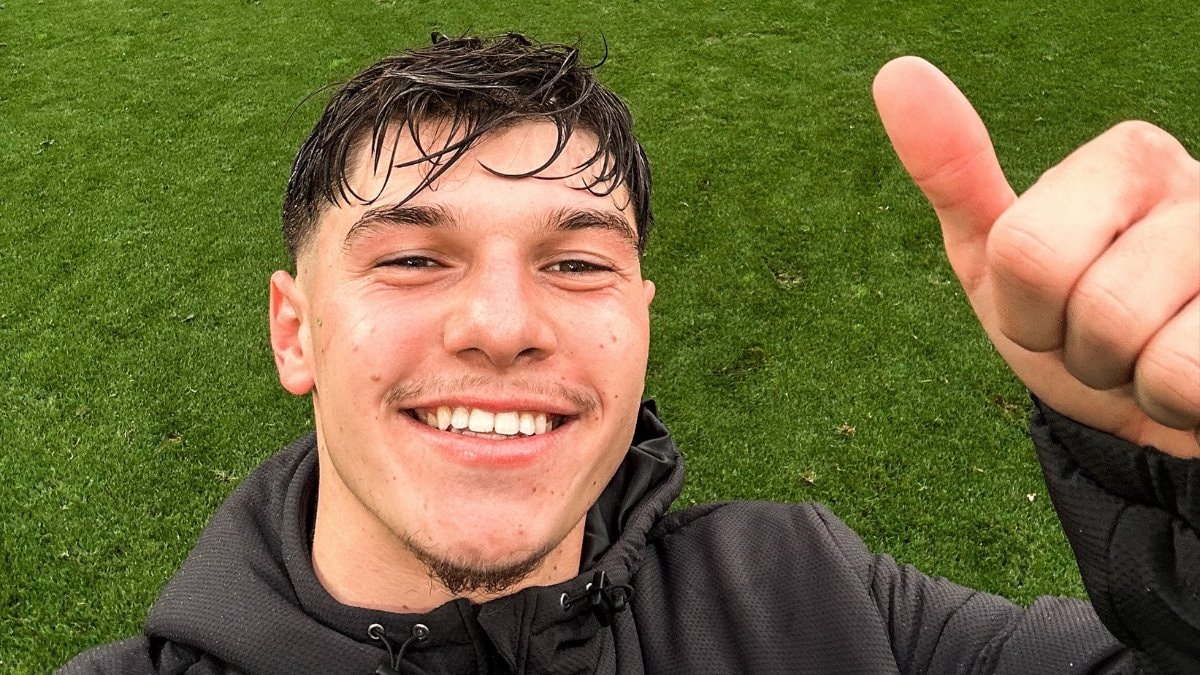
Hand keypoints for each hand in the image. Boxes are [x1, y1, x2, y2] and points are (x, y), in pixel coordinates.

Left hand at [872, 56, 1199, 457]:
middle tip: (1101, 339)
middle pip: (1092, 301)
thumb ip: (954, 175)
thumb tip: (896, 74)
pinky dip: (1174, 400)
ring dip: (1130, 378)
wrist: (1149, 410)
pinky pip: (1190, 374)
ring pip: (1143, 342)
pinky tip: (1189, 379)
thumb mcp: (999, 258)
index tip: (1051, 307)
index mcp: (1127, 160)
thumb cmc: (1072, 326)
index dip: (1026, 309)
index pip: (1027, 249)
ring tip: (1147, 355)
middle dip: (1079, 348)